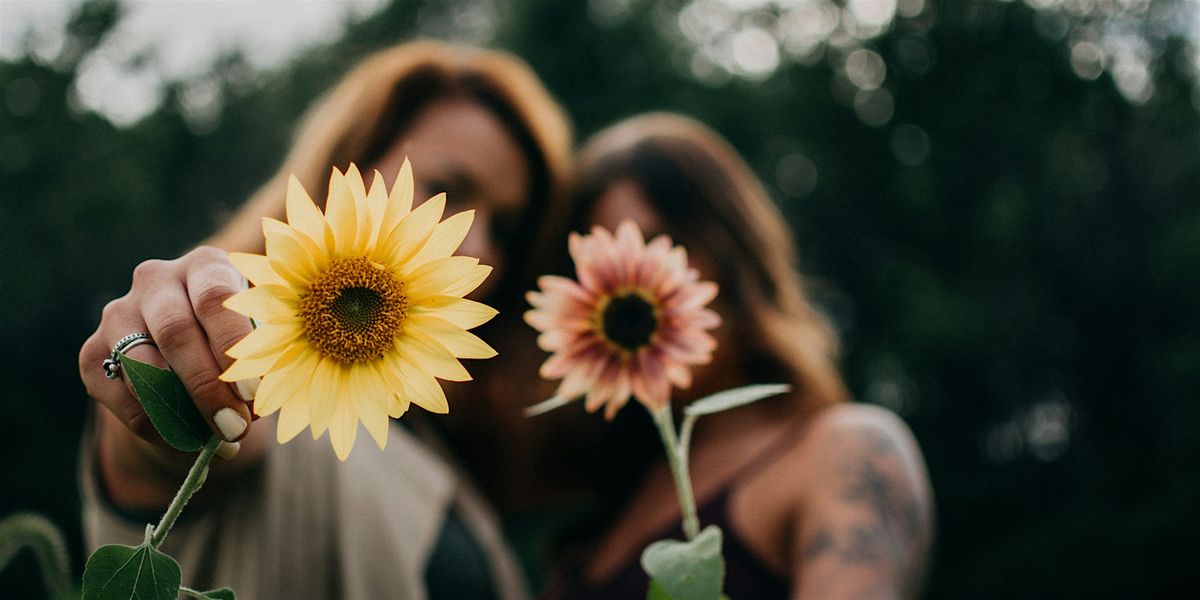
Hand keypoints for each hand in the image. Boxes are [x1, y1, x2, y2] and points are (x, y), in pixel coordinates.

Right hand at [80, 246, 254, 448]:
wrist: (191, 352)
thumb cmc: (240, 340)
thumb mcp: (259, 337)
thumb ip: (259, 358)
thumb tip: (254, 403)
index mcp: (205, 265)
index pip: (215, 298)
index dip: (233, 347)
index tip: (253, 393)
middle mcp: (156, 280)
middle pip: (175, 332)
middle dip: (207, 387)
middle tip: (235, 426)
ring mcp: (118, 314)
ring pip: (142, 366)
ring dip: (181, 412)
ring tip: (218, 440)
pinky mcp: (92, 352)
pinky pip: (122, 396)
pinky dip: (158, 427)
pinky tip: (189, 443)